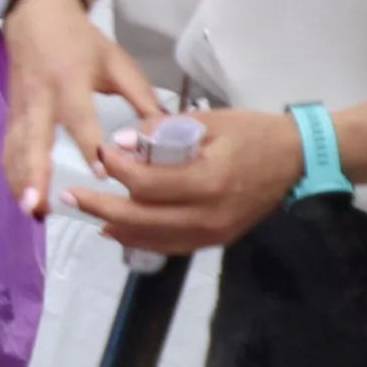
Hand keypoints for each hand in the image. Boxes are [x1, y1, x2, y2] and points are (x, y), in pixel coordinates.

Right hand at [4, 0, 164, 215]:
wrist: (36, 14)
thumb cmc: (81, 41)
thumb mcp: (117, 63)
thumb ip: (143, 99)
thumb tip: (172, 138)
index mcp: (69, 81)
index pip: (78, 118)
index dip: (89, 146)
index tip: (102, 175)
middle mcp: (40, 97)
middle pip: (34, 139)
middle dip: (34, 174)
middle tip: (39, 206)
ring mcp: (21, 106)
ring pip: (16, 147)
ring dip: (21, 180)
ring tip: (32, 211)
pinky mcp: (12, 114)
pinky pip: (8, 147)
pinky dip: (13, 174)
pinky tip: (23, 197)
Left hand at [81, 108, 300, 256]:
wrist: (295, 158)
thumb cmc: (250, 132)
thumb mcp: (206, 121)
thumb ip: (162, 132)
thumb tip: (120, 142)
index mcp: (209, 181)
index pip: (148, 184)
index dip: (117, 170)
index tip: (99, 151)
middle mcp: (211, 215)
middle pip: (144, 220)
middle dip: (102, 208)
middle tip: (71, 196)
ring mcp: (216, 232)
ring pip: (155, 239)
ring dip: (117, 227)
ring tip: (87, 212)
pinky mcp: (219, 239)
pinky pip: (173, 245)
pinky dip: (142, 239)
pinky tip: (118, 230)